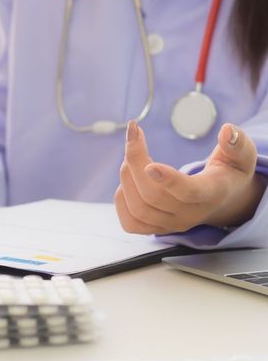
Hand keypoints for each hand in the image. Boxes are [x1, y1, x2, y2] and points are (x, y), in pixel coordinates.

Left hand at [115, 121, 265, 234]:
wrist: (221, 200)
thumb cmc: (227, 173)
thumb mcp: (240, 156)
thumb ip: (236, 144)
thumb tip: (228, 130)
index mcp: (211, 193)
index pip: (188, 192)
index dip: (168, 179)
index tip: (150, 165)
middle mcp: (190, 214)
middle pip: (153, 196)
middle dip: (135, 161)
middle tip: (133, 136)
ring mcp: (171, 225)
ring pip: (138, 208)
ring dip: (126, 176)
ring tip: (131, 154)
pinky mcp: (155, 230)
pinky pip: (130, 222)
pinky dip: (120, 198)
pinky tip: (128, 179)